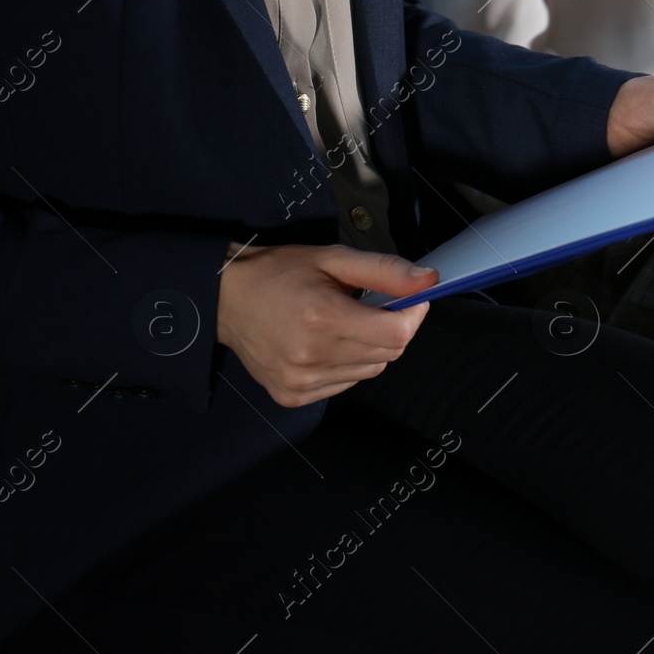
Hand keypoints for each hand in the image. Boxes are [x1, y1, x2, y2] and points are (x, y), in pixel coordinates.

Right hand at [218, 245, 435, 407]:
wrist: (224, 299)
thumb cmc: (279, 273)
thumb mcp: (333, 258)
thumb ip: (384, 270)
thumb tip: (429, 280)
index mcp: (322, 317)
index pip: (397, 334)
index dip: (412, 315)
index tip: (408, 299)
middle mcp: (311, 356)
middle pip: (388, 354)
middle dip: (391, 328)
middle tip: (370, 306)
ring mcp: (300, 381)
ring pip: (370, 371)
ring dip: (369, 348)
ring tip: (341, 323)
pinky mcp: (292, 396)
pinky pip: (345, 384)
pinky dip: (346, 365)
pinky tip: (325, 344)